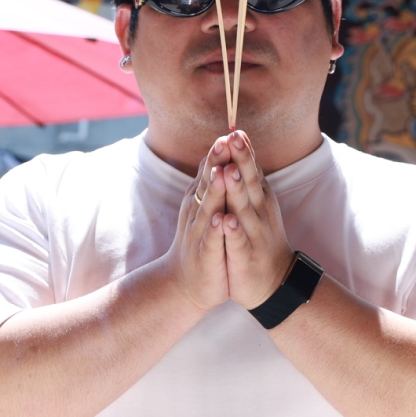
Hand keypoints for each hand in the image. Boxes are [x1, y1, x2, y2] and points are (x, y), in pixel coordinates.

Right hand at [157, 142, 229, 311]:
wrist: (185, 285)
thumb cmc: (201, 242)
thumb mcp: (206, 210)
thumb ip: (210, 184)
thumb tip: (216, 155)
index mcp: (200, 200)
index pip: (209, 171)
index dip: (219, 152)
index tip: (231, 131)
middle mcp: (197, 213)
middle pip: (206, 183)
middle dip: (216, 163)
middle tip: (225, 141)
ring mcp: (199, 234)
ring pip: (208, 209)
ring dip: (214, 191)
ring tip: (221, 173)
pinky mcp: (205, 255)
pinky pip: (212, 241)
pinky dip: (217, 230)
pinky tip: (222, 220)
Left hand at [213, 130, 293, 310]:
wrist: (274, 280)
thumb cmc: (259, 237)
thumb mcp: (255, 204)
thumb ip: (248, 177)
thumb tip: (241, 144)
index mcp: (259, 198)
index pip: (251, 169)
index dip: (244, 151)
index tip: (235, 129)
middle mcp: (259, 211)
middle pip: (250, 182)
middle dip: (242, 160)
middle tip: (234, 137)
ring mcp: (254, 233)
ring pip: (244, 209)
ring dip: (237, 190)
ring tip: (229, 171)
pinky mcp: (246, 255)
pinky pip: (239, 241)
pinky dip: (233, 231)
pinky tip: (227, 221)